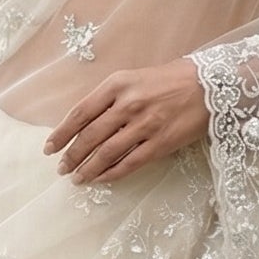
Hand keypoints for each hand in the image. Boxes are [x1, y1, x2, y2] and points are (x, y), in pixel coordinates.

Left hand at [43, 57, 208, 182]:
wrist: (209, 85)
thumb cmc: (170, 80)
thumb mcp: (134, 78)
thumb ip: (110, 98)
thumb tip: (84, 123)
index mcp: (117, 85)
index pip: (81, 112)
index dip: (62, 133)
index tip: (50, 147)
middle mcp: (128, 104)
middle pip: (90, 136)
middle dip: (72, 155)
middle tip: (61, 168)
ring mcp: (145, 125)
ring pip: (107, 153)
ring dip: (88, 168)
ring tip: (77, 178)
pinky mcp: (161, 143)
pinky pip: (130, 163)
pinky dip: (112, 173)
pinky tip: (101, 179)